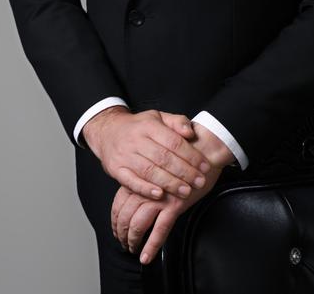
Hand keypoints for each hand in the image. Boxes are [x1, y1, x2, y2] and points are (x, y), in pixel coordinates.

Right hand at [82, 107, 210, 200]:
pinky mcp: (116, 170)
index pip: (173, 141)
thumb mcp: (158, 117)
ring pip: (149, 171)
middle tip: (199, 182)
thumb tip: (190, 132)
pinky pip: (131, 182)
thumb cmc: (139, 126)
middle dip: (184, 172)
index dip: (191, 155)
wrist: (108, 131)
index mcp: (149, 126)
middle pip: (163, 158)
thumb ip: (177, 122)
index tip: (204, 166)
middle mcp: (136, 140)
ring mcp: (124, 156)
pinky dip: (145, 190)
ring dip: (169, 183)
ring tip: (186, 191)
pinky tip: (159, 195)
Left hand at [111, 121, 235, 262]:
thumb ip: (148, 174)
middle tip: (122, 242)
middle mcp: (147, 188)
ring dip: (132, 240)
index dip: (115, 218)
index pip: (119, 202)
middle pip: (125, 215)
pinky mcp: (175, 205)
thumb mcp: (159, 161)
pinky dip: (151, 246)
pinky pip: (160, 231)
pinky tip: (146, 257)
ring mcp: (160, 198)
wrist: (205, 149)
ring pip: (138, 225)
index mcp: (141, 176)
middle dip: (121, 232)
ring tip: (132, 249)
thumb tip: (140, 189)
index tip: (116, 228)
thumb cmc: (184, 154)